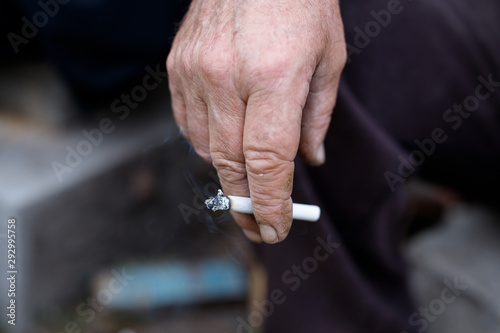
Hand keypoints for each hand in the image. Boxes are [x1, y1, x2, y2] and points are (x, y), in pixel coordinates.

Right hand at [167, 0, 345, 242]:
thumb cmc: (300, 3)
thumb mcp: (328, 58)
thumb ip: (316, 116)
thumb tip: (309, 161)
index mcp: (274, 77)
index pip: (267, 162)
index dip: (271, 204)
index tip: (276, 228)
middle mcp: (227, 78)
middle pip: (231, 165)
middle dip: (246, 204)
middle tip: (258, 226)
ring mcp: (195, 72)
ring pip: (205, 150)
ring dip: (227, 175)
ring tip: (247, 184)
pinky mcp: (177, 66)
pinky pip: (187, 125)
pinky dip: (206, 145)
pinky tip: (224, 145)